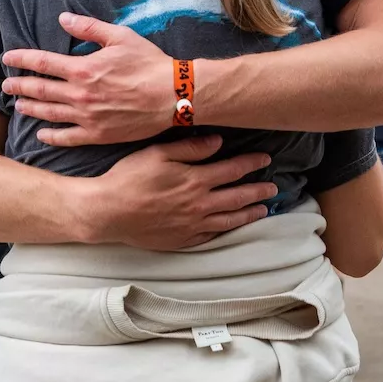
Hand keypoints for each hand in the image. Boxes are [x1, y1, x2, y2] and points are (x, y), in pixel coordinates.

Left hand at [2, 14, 173, 145]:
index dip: (21, 59)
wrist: (172, 95)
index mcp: (82, 69)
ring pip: (49, 114)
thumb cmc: (148, 63)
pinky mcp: (98, 135)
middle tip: (6, 85)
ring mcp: (87, 117)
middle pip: (39, 89)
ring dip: (30, 108)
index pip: (42, 62)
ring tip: (18, 105)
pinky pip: (67, 138)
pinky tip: (41, 134)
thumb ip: (88, 27)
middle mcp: (79, 95)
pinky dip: (51, 136)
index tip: (8, 58)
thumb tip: (63, 18)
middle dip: (19, 85)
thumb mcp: (120, 37)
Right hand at [83, 134, 278, 249]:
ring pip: (230, 219)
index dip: (251, 163)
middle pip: (237, 196)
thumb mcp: (157, 153)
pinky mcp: (183, 239)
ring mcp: (192, 225)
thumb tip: (219, 142)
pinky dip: (227, 229)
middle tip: (274, 187)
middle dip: (258, 190)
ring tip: (264, 209)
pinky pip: (212, 235)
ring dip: (249, 213)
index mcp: (195, 180)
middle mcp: (199, 204)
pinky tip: (233, 226)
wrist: (108, 212)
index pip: (232, 170)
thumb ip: (190, 148)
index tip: (265, 159)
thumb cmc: (129, 178)